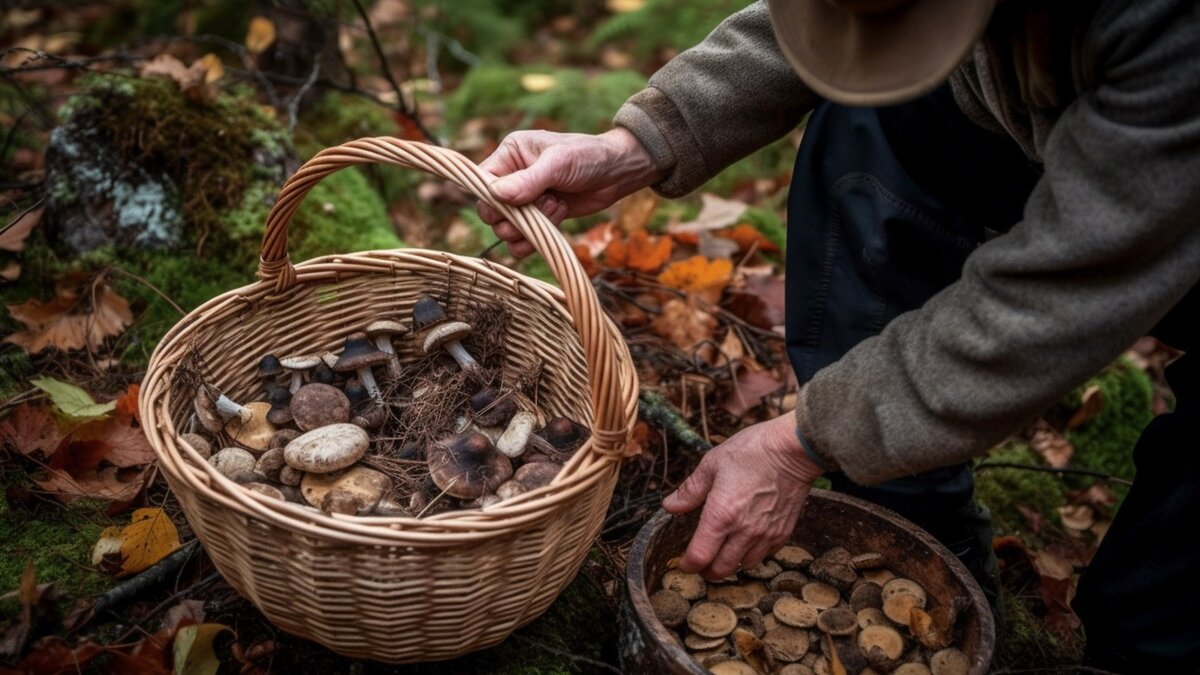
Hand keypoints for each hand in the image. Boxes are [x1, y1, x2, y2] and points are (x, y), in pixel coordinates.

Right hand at [478, 127, 663, 256]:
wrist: (618, 173)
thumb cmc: (589, 156)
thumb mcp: (559, 163)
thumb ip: (528, 180)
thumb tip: (496, 195)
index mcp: (511, 154)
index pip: (482, 182)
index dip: (492, 199)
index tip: (515, 203)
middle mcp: (513, 176)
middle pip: (490, 211)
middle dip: (513, 217)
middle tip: (540, 206)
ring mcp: (526, 199)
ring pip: (506, 229)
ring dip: (529, 226)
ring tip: (555, 207)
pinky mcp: (540, 217)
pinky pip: (522, 240)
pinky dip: (537, 237)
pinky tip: (558, 218)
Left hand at [663, 413, 824, 579]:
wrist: (793, 449)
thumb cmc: (752, 451)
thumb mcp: (712, 464)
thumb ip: (690, 490)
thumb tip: (670, 506)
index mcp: (721, 515)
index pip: (700, 557)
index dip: (688, 565)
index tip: (685, 562)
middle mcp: (743, 531)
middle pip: (720, 570)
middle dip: (706, 570)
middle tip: (701, 561)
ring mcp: (765, 535)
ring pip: (742, 566)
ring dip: (729, 564)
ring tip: (722, 553)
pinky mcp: (783, 533)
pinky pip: (764, 555)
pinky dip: (751, 555)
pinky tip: (746, 542)